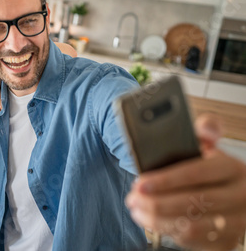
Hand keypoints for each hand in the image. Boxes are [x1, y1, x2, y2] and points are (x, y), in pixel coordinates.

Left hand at [126, 115, 245, 249]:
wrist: (240, 195)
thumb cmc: (214, 170)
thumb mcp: (210, 147)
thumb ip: (204, 131)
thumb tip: (206, 127)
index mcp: (232, 169)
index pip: (195, 173)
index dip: (164, 180)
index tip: (139, 182)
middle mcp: (238, 197)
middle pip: (191, 203)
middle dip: (154, 202)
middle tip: (132, 198)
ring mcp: (235, 223)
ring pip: (190, 228)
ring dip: (156, 220)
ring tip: (137, 209)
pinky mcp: (226, 243)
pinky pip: (192, 242)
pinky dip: (168, 232)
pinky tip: (152, 221)